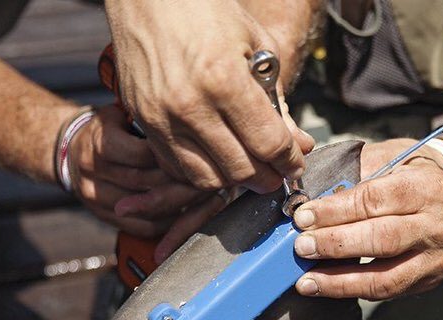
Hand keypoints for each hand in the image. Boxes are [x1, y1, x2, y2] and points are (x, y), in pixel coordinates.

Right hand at [68, 105, 213, 239]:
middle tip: (209, 179)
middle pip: (147, 183)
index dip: (172, 156)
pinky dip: (166, 224)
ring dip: (177, 205)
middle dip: (180, 182)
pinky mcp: (103, 216)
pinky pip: (141, 227)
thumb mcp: (120, 115)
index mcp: (101, 143)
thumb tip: (190, 129)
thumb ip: (146, 123)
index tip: (197, 154)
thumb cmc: (106, 130)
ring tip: (201, 198)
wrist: (68, 151)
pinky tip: (184, 214)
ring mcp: (97, 197)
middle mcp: (95, 171)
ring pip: (146, 209)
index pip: (144, 155)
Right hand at [103, 0, 313, 193]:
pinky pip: (177, 167)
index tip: (296, 164)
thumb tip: (298, 144)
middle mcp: (190, 106)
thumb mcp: (256, 45)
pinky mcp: (143, 121)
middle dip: (267, 177)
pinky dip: (202, 171)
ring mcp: (162, 118)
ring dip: (234, 179)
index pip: (268, 144)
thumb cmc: (206, 10)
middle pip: (241, 170)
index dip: (290, 161)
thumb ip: (276, 100)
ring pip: (208, 178)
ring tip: (249, 166)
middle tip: (278, 172)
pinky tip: (217, 158)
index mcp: (224, 81)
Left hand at [292, 139, 442, 299]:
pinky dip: (352, 290)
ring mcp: (436, 257)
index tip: (303, 217)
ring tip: (307, 280)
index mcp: (425, 187)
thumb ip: (349, 178)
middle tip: (301, 247)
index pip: (375, 201)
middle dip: (336, 245)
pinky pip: (386, 292)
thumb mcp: (382, 159)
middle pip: (382, 239)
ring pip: (385, 277)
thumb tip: (306, 203)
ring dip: (340, 281)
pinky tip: (326, 286)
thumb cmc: (404, 175)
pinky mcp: (429, 280)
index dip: (335, 211)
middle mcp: (436, 225)